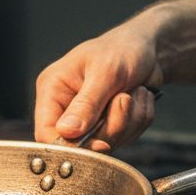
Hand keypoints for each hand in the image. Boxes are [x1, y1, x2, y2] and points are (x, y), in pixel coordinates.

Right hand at [34, 12, 165, 151]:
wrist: (149, 48)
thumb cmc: (122, 49)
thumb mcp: (105, 72)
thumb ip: (86, 104)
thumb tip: (66, 132)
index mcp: (53, 90)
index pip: (46, 133)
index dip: (70, 146)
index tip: (100, 143)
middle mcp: (66, 108)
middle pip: (81, 144)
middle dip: (112, 126)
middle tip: (125, 98)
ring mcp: (89, 119)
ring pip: (107, 142)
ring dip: (130, 120)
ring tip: (134, 92)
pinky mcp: (109, 125)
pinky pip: (126, 138)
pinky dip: (139, 119)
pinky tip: (139, 97)